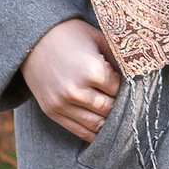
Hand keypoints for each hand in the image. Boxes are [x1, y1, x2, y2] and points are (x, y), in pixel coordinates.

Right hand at [24, 18, 120, 142]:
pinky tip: (102, 129)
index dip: (125, 87)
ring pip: (96, 124)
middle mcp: (77, 91)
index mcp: (92, 70)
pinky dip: (92, 133)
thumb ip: (117, 58)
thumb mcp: (98, 38)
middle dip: (118, 105)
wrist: (32, 39)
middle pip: (109, 109)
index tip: (127, 84)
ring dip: (108, 121)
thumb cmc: (70, 34)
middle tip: (124, 102)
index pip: (119, 90)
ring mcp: (62, 103)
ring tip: (114, 115)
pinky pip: (78, 130)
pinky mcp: (52, 111)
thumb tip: (136, 75)